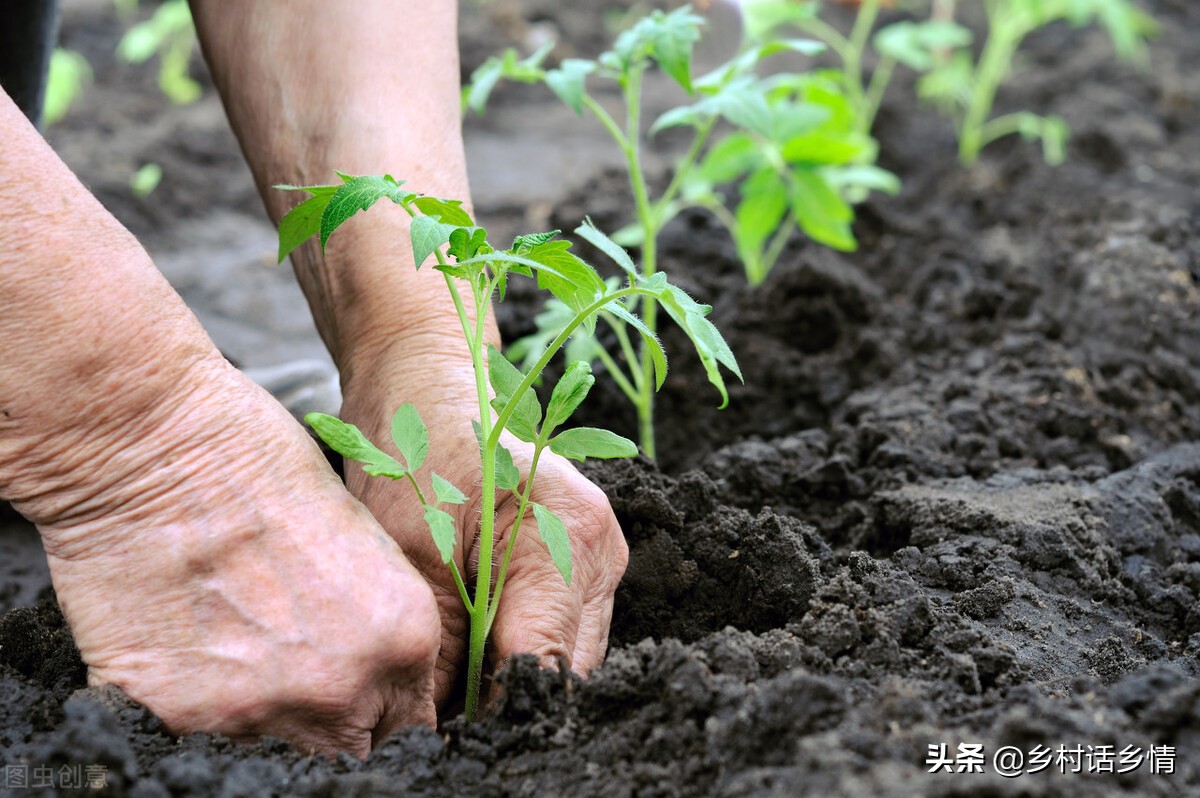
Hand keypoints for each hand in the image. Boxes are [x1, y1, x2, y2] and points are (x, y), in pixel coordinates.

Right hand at [33, 359, 440, 756]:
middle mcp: (342, 687)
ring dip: (263, 713)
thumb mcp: (361, 538)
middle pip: (350, 750)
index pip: (410, 725)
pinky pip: (197, 735)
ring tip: (234, 643)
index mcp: (403, 637)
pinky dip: (193, 703)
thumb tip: (376, 673)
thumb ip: (378, 621)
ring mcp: (260, 710)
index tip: (363, 703)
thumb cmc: (259, 462)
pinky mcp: (179, 715)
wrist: (154, 446)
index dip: (384, 713)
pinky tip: (185, 642)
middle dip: (331, 721)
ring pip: (275, 749)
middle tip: (296, 672)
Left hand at [340, 344, 628, 708]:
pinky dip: (518, 649)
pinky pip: (560, 630)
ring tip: (451, 685)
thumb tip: (437, 731)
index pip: (545, 667)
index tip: (444, 736)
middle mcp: (602, 550)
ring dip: (513, 678)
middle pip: (567, 671)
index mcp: (570, 539)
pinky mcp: (585, 561)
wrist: (426, 383)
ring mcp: (601, 557)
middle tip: (440, 718)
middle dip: (506, 702)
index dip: (494, 714)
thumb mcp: (411, 556)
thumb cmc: (413, 450)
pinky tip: (473, 650)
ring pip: (568, 657)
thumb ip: (439, 650)